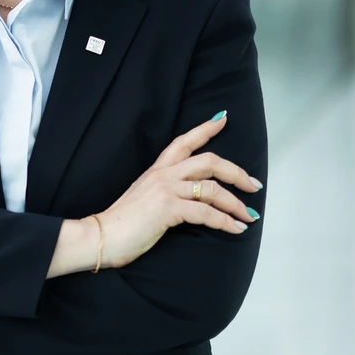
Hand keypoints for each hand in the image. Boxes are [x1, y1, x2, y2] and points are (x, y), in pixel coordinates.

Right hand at [95, 112, 263, 269]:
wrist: (101, 236)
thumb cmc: (123, 223)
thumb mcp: (146, 199)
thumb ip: (166, 192)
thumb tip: (190, 199)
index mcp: (157, 170)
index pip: (183, 141)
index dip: (205, 129)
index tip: (222, 119)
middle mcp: (163, 174)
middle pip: (209, 161)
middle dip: (236, 172)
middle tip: (253, 184)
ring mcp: (165, 189)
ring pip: (212, 188)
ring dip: (236, 203)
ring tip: (249, 216)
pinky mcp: (168, 208)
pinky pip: (206, 213)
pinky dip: (226, 222)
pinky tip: (236, 229)